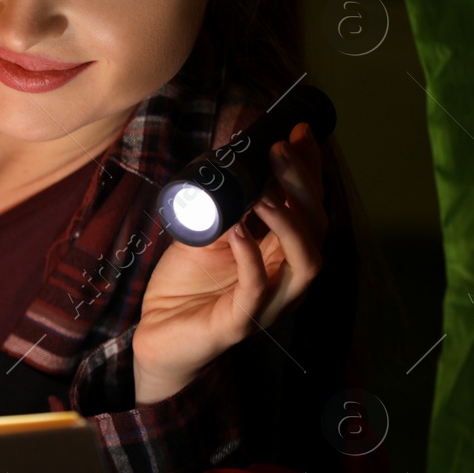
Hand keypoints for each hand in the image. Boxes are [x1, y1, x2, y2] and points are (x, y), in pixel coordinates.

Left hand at [132, 121, 327, 402]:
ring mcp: (267, 304)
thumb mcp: (204, 237)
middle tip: (280, 152)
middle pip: (317, 230)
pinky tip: (238, 232)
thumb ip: (220, 209)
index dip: (310, 172)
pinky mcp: (238, 324)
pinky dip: (250, 258)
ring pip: (305, 262)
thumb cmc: (185, 289)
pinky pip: (257, 291)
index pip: (309, 209)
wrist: (156, 337)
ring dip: (290, 223)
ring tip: (265, 192)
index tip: (298, 135)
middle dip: (303, 187)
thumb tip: (226, 163)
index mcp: (281, 256)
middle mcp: (285, 279)